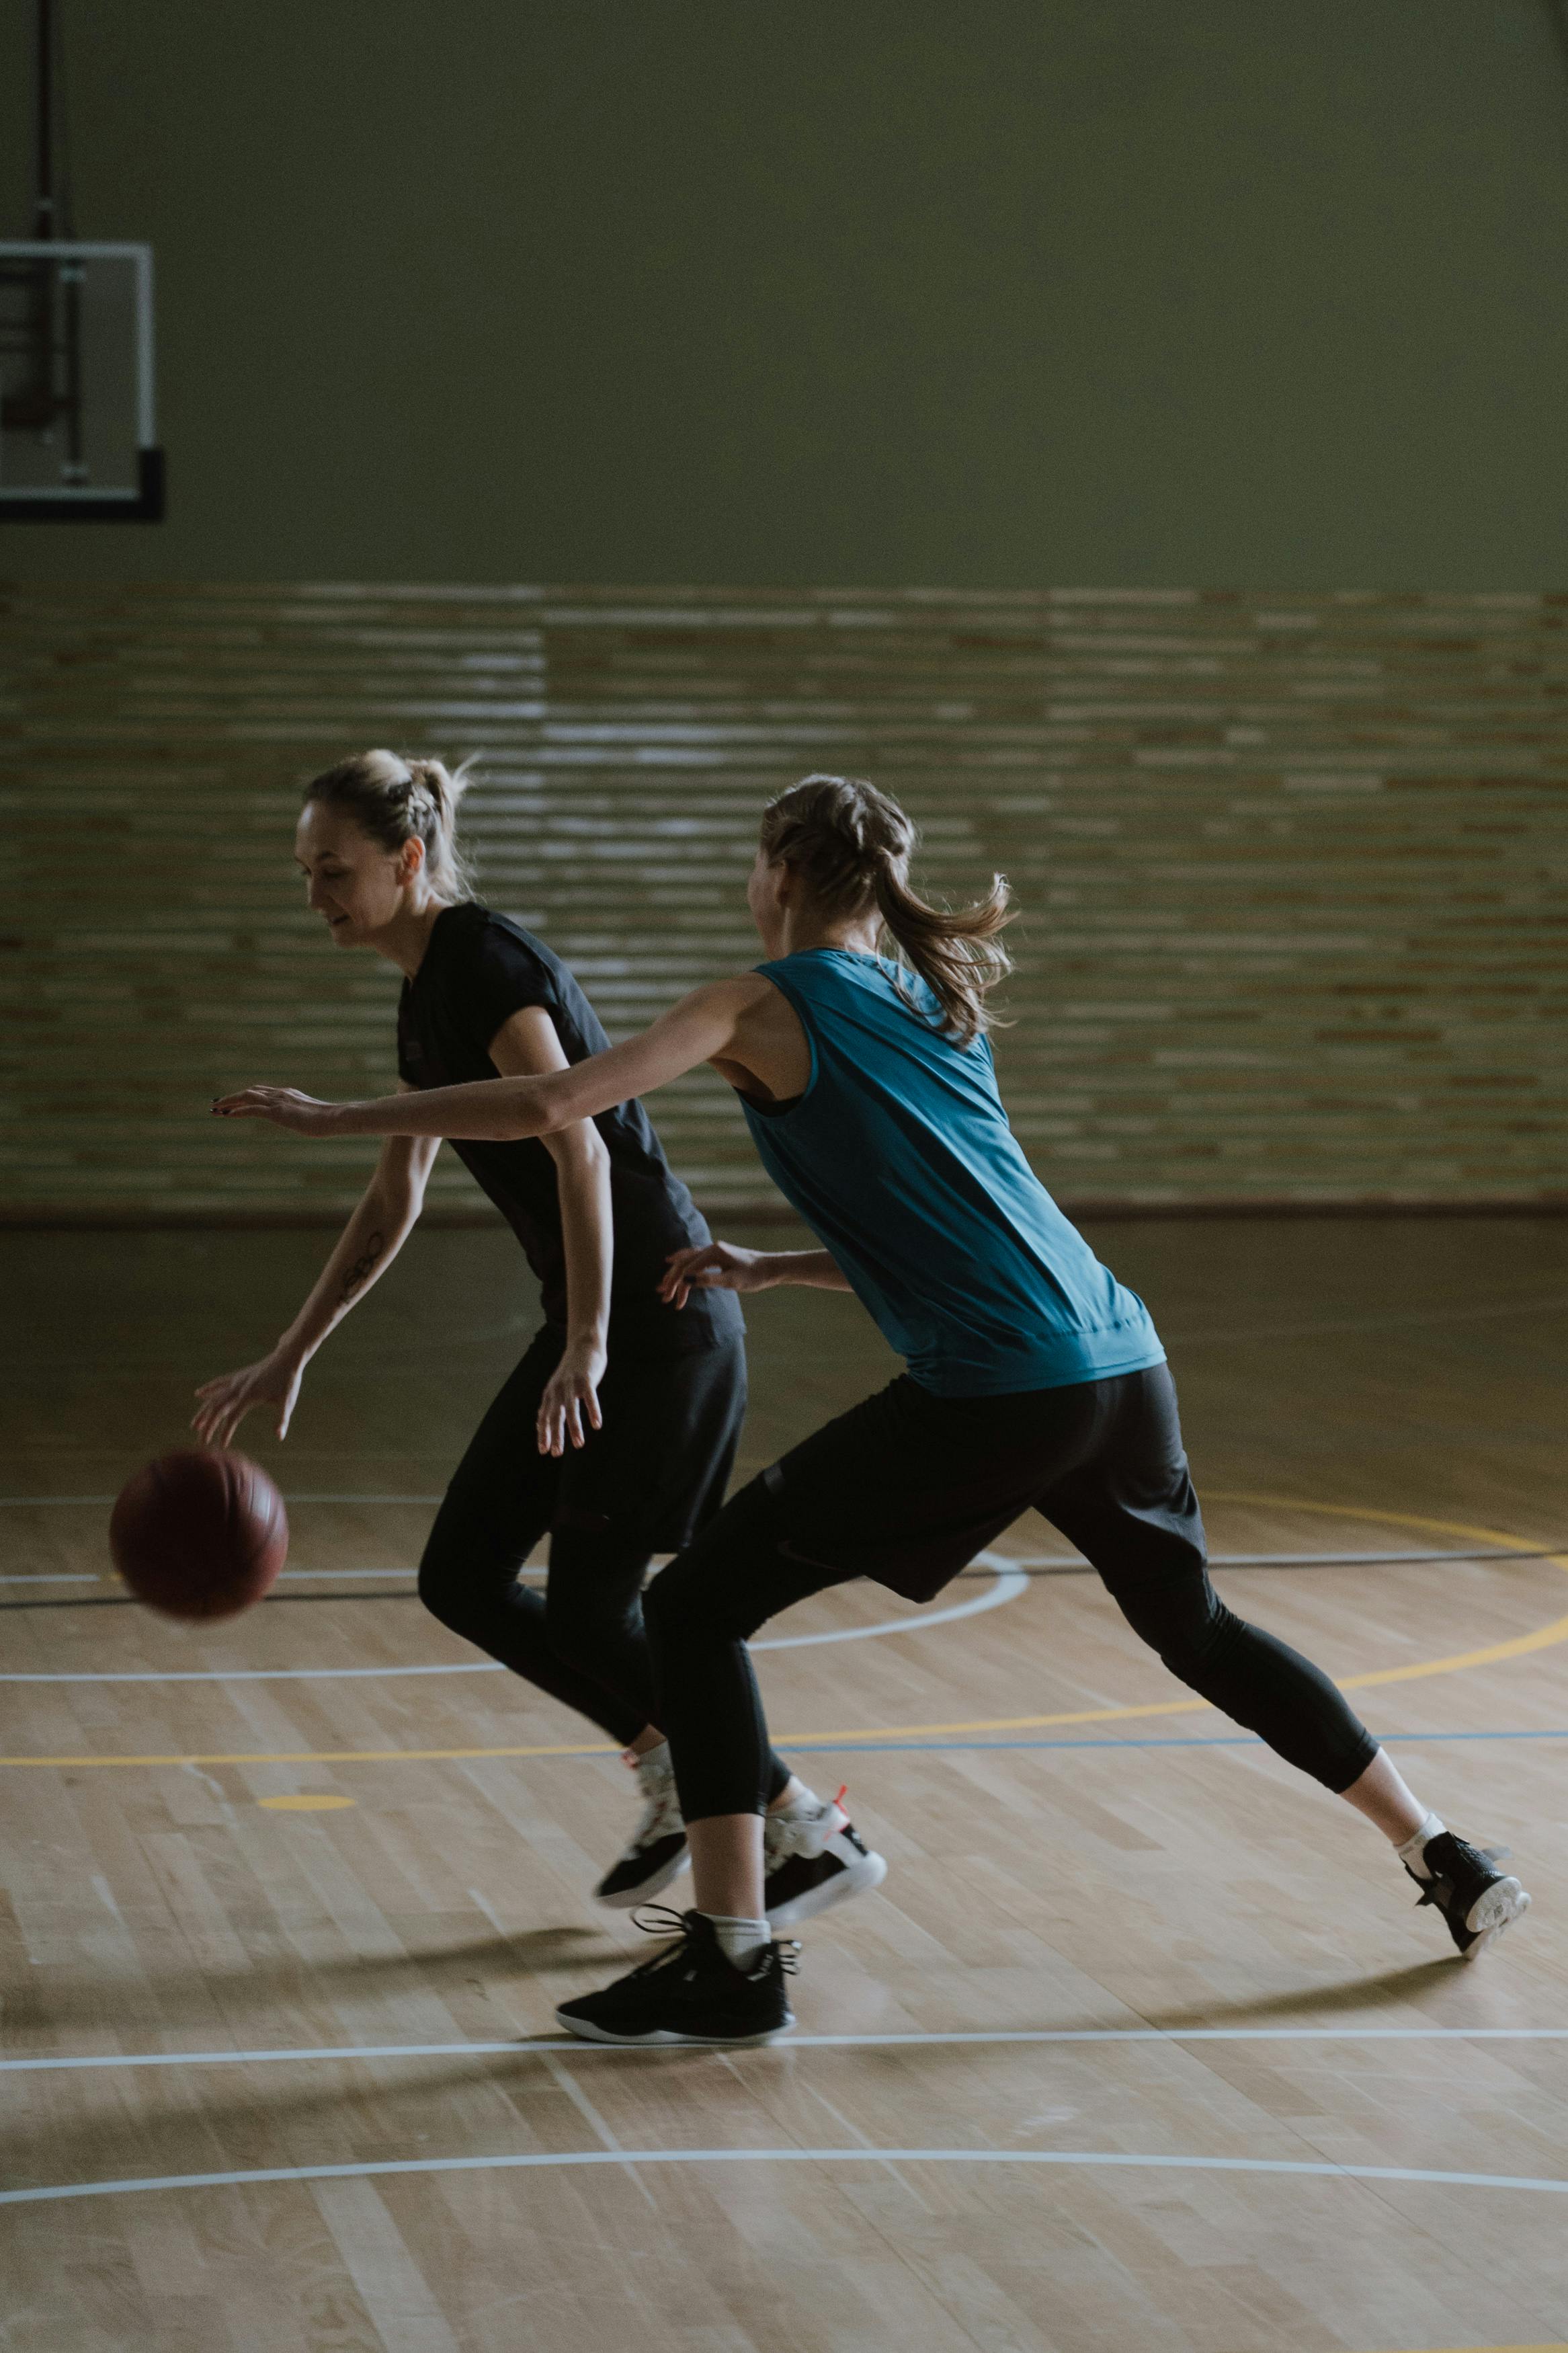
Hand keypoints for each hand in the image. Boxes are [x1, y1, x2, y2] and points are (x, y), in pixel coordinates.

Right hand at [193, 1349, 304, 1446]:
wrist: (287, 1358)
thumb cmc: (289, 1381)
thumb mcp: (287, 1401)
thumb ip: (282, 1419)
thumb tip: (279, 1436)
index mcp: (249, 1396)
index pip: (231, 1418)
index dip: (225, 1432)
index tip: (221, 1446)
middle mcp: (239, 1388)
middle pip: (217, 1409)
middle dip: (208, 1426)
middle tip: (201, 1441)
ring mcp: (237, 1381)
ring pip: (214, 1397)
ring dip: (203, 1411)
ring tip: (194, 1425)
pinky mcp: (238, 1375)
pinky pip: (219, 1382)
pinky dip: (208, 1389)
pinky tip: (198, 1394)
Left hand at [211, 1086, 342, 1134]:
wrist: (335, 1117)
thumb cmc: (330, 1120)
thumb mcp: (315, 1118)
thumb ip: (308, 1117)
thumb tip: (314, 1123)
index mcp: (288, 1094)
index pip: (262, 1092)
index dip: (246, 1096)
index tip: (234, 1102)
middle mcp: (280, 1094)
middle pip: (250, 1091)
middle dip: (232, 1097)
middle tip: (216, 1103)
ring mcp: (278, 1102)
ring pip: (246, 1097)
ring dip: (228, 1102)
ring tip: (214, 1109)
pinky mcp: (277, 1112)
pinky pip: (251, 1110)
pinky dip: (237, 1111)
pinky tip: (226, 1115)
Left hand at [537, 1338, 605, 1456]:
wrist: (583, 1345)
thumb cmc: (572, 1370)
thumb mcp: (557, 1387)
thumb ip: (550, 1405)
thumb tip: (540, 1426)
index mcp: (551, 1393)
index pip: (544, 1417)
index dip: (544, 1434)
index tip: (544, 1451)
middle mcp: (558, 1390)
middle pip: (555, 1416)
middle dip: (556, 1436)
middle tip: (556, 1453)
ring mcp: (572, 1384)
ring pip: (571, 1409)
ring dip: (574, 1428)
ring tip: (579, 1444)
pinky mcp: (586, 1379)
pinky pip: (589, 1398)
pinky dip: (593, 1411)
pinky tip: (596, 1424)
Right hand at [659, 1240, 773, 1308]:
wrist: (770, 1268)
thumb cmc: (753, 1275)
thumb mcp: (732, 1281)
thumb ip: (709, 1280)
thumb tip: (687, 1281)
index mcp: (713, 1253)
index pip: (687, 1269)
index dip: (676, 1284)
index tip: (671, 1300)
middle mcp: (711, 1249)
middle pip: (684, 1263)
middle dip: (672, 1280)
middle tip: (662, 1296)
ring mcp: (713, 1251)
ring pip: (687, 1261)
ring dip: (676, 1274)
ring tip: (663, 1287)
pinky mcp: (716, 1256)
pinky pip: (694, 1259)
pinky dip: (683, 1266)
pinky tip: (674, 1267)